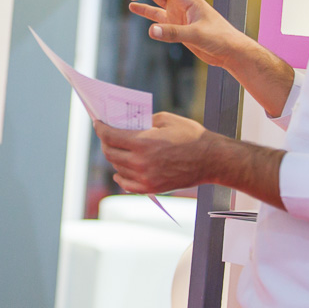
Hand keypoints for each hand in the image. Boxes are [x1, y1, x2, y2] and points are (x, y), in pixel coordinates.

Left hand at [94, 113, 214, 193]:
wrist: (211, 159)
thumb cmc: (191, 136)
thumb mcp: (165, 120)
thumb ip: (143, 121)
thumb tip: (127, 124)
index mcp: (142, 143)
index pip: (110, 136)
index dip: (100, 128)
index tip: (97, 123)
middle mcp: (140, 162)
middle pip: (110, 153)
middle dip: (105, 142)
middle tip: (106, 135)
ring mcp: (145, 177)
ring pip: (118, 168)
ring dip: (113, 158)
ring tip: (115, 149)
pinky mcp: (152, 188)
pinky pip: (127, 185)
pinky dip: (120, 178)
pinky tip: (119, 173)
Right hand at [115, 0, 242, 68]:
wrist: (230, 51)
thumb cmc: (220, 39)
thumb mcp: (197, 35)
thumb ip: (174, 33)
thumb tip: (152, 31)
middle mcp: (181, 1)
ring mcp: (177, 11)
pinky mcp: (176, 23)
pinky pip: (156, 12)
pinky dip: (144, 8)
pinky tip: (132, 6)